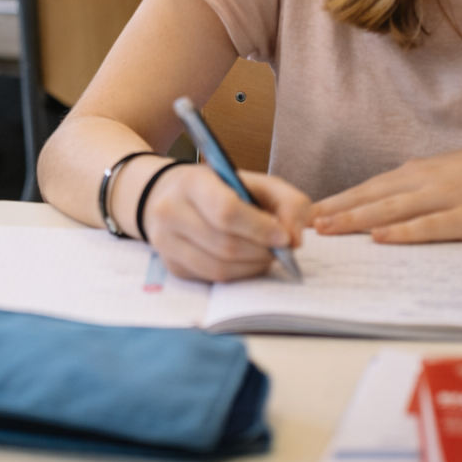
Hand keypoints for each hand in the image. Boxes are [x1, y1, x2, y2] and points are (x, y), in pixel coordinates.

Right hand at [141, 163, 310, 281]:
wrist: (171, 194)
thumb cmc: (220, 187)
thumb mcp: (256, 182)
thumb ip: (287, 202)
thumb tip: (295, 239)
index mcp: (192, 182)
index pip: (226, 211)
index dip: (260, 229)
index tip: (285, 237)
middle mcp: (170, 211)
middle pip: (225, 245)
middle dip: (261, 252)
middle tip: (281, 250)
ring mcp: (166, 242)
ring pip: (219, 268)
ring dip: (252, 267)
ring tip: (265, 255)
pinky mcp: (172, 265)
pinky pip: (212, 279)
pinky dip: (238, 275)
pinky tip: (246, 262)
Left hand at [309, 133, 461, 242]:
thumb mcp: (448, 173)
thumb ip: (418, 187)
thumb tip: (385, 203)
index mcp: (420, 172)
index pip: (368, 187)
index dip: (337, 199)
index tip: (305, 209)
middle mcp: (427, 181)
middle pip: (371, 196)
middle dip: (334, 210)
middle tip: (300, 221)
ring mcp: (449, 198)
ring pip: (393, 209)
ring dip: (356, 219)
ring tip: (327, 228)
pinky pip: (432, 226)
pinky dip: (405, 232)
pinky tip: (382, 237)